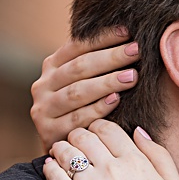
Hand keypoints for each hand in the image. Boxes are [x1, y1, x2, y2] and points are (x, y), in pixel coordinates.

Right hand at [30, 28, 139, 151]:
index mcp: (51, 67)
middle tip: (135, 51)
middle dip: (110, 58)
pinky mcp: (48, 131)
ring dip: (107, 82)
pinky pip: (77, 118)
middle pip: (79, 68)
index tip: (127, 32)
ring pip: (77, 92)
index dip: (102, 38)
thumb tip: (129, 39)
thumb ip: (96, 65)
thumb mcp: (82, 83)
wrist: (64, 147)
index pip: (77, 46)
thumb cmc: (82, 109)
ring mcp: (43, 109)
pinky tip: (116, 99)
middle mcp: (43, 85)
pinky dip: (97, 108)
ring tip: (132, 75)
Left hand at [43, 121, 178, 179]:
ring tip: (63, 157)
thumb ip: (160, 157)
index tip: (96, 139)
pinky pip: (52, 174)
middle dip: (80, 136)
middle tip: (77, 147)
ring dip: (62, 148)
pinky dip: (50, 167)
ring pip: (65, 149)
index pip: (109, 129)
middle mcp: (113, 170)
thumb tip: (138, 131)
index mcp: (138, 163)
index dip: (100, 130)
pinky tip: (53, 172)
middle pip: (85, 135)